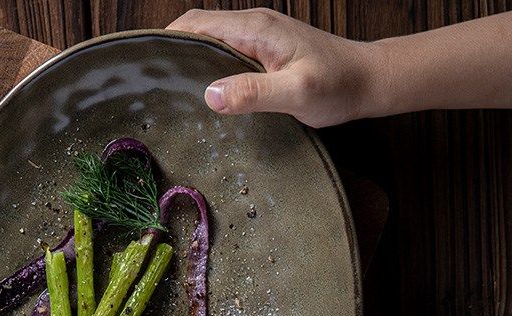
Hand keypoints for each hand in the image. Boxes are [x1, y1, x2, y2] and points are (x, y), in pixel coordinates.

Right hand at [167, 8, 380, 126]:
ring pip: (210, 42)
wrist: (368, 81)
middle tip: (149, 85)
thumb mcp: (296, 93)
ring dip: (188, 60)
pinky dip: (206, 68)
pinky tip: (202, 93)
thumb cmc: (337, 86)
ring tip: (168, 91)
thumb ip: (254, 92)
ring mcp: (259, 39)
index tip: (144, 65)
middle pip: (197, 29)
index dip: (166, 40)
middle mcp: (253, 27)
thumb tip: (210, 95)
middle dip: (170, 50)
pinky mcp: (264, 53)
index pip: (196, 24)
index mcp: (255, 29)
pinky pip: (224, 54)